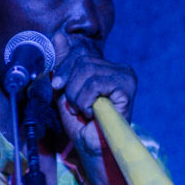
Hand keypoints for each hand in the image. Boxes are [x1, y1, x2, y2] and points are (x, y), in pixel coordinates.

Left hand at [50, 36, 136, 158]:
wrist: (94, 150)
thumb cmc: (83, 125)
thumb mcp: (66, 90)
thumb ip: (62, 64)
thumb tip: (58, 35)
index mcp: (108, 68)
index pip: (79, 53)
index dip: (64, 70)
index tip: (58, 87)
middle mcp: (121, 69)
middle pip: (82, 61)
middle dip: (71, 87)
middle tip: (78, 107)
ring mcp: (126, 76)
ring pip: (86, 71)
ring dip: (78, 97)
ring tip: (86, 112)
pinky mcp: (127, 87)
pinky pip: (94, 84)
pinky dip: (86, 101)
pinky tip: (94, 114)